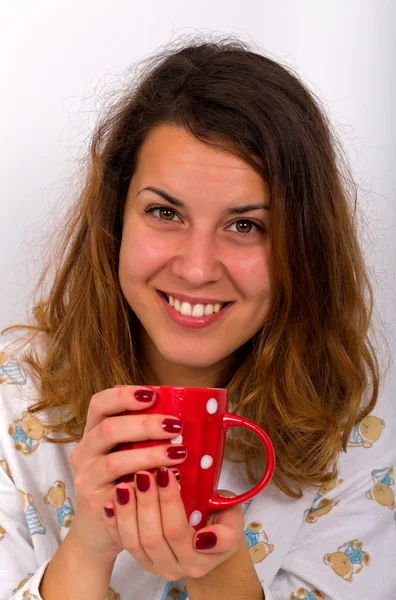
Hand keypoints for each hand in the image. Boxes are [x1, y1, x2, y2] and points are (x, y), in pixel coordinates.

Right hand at [68, 386, 187, 563]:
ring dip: (151, 455)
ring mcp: (87, 479)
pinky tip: (171, 481)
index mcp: (93, 433)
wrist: (99, 530)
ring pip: (115, 462)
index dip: (123, 396)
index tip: (151, 394)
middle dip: (144, 425)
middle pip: (108, 429)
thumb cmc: (123, 481)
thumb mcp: (126, 452)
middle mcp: (84, 453)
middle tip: (175, 425)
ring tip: (179, 452)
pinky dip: (148, 486)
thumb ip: (142, 433)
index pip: (99, 404)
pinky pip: (122, 494)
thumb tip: (182, 409)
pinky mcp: (96, 505)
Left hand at [102, 467, 245, 580]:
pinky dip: (114, 521)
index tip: (166, 472)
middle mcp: (174, 568)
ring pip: (133, 541)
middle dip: (146, 502)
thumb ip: (226, 534)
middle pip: (152, 536)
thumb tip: (204, 539)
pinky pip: (120, 541)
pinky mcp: (137, 557)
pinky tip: (111, 501)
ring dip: (127, 511)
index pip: (177, 531)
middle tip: (143, 472)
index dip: (168, 502)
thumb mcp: (233, 522)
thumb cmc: (219, 521)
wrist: (208, 539)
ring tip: (126, 483)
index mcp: (197, 560)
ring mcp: (153, 565)